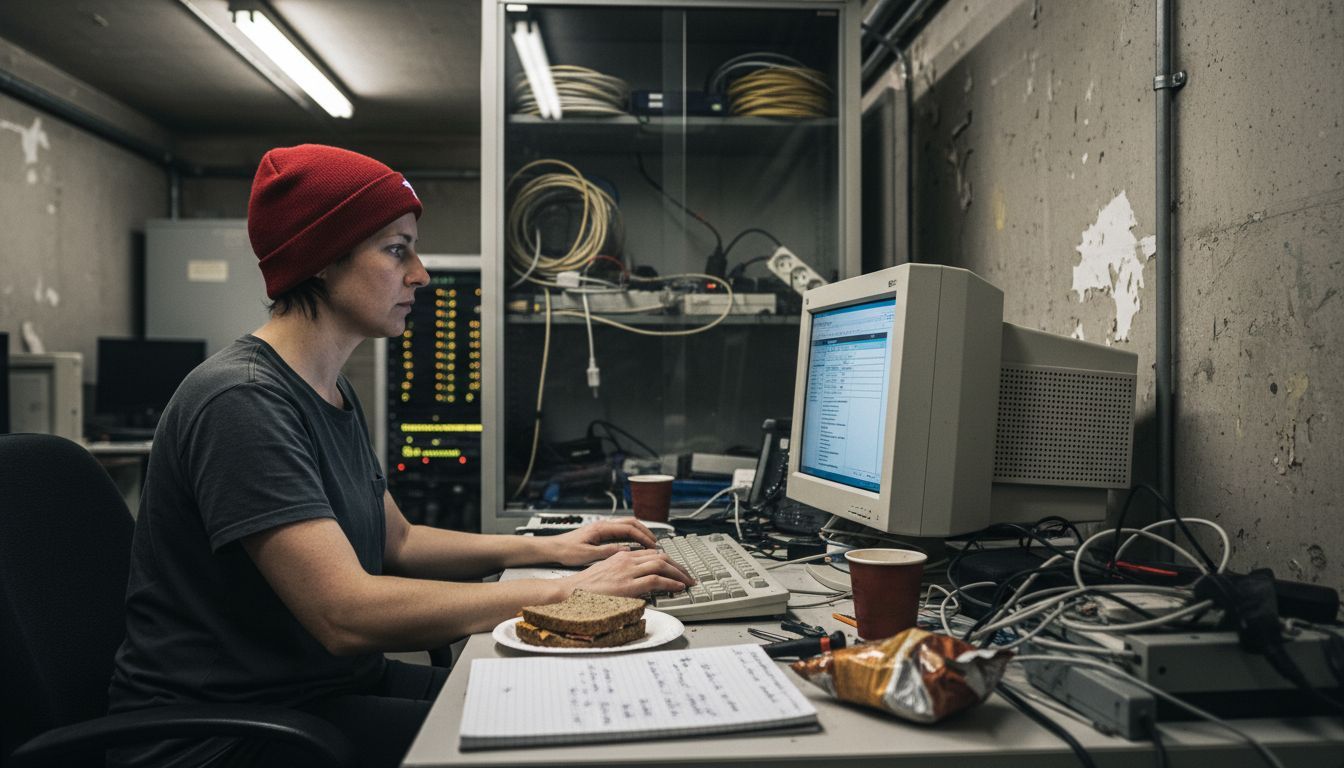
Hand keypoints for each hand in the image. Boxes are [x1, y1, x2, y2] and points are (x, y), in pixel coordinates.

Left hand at [546, 518, 661, 566]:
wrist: (553, 548)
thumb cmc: (566, 551)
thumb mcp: (587, 555)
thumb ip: (607, 551)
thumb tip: (625, 550)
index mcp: (601, 528)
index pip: (628, 528)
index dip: (643, 536)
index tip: (652, 545)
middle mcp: (603, 524)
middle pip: (631, 522)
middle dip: (645, 531)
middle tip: (655, 542)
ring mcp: (602, 527)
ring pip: (626, 525)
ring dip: (639, 532)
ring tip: (648, 543)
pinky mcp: (600, 533)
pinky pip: (620, 530)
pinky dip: (631, 535)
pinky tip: (635, 545)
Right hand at [562, 548, 695, 598]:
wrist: (569, 592)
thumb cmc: (585, 587)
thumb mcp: (607, 573)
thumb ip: (623, 572)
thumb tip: (638, 579)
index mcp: (621, 555)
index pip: (651, 553)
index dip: (668, 560)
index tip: (677, 568)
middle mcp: (626, 559)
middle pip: (660, 556)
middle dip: (678, 565)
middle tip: (688, 575)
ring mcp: (627, 571)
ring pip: (661, 565)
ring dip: (679, 573)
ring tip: (688, 581)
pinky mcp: (627, 585)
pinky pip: (656, 579)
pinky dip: (671, 582)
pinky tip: (678, 587)